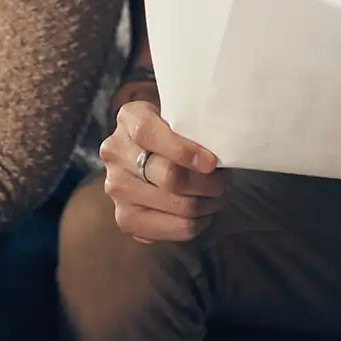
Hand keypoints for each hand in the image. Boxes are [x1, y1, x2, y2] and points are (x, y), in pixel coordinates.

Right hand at [99, 100, 232, 242]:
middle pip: (169, 177)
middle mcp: (116, 155)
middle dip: (208, 182)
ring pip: (179, 206)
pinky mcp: (127, 220)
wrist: (143, 150)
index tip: (212, 162)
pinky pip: (176, 229)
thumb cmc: (170, 129)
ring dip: (208, 203)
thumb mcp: (176, 111)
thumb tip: (220, 146)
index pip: (150, 135)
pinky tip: (203, 211)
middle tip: (224, 179)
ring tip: (218, 195)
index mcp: (129, 119)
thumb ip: (191, 120)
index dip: (185, 151)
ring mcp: (117, 190)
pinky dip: (199, 222)